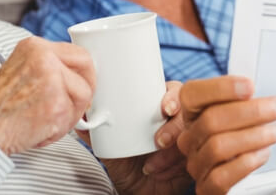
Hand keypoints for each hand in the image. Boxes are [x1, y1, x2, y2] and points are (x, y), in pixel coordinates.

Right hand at [0, 36, 94, 154]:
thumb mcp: (20, 69)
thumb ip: (48, 66)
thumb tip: (79, 76)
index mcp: (34, 46)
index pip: (78, 52)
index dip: (84, 71)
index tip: (82, 84)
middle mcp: (44, 57)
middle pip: (87, 69)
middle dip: (86, 88)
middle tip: (78, 104)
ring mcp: (52, 80)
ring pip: (83, 96)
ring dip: (70, 114)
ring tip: (47, 121)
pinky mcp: (56, 106)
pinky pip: (72, 119)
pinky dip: (59, 130)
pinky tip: (38, 130)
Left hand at [77, 81, 192, 194]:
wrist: (137, 192)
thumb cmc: (127, 163)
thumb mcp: (109, 146)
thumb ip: (96, 129)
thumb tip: (82, 110)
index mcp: (159, 108)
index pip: (174, 91)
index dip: (173, 96)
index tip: (165, 107)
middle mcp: (176, 121)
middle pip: (187, 113)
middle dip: (174, 127)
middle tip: (158, 140)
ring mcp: (187, 139)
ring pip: (190, 136)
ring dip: (171, 152)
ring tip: (152, 163)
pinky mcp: (193, 158)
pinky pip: (193, 157)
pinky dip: (175, 167)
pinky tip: (159, 172)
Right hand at [177, 76, 275, 194]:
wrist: (231, 175)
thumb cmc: (235, 136)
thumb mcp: (232, 114)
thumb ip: (238, 99)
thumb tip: (256, 86)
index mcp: (191, 113)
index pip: (192, 93)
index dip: (220, 88)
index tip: (249, 85)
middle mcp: (189, 137)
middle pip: (211, 119)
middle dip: (250, 111)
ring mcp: (195, 163)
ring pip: (217, 146)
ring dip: (253, 136)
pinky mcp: (206, 188)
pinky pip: (220, 177)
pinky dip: (245, 164)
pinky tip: (262, 153)